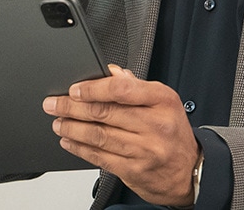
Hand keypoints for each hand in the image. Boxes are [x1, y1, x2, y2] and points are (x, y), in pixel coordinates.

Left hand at [44, 64, 199, 205]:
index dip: (92, 88)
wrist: (189, 170)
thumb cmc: (173, 132)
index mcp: (162, 101)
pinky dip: (80, 148)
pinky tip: (69, 141)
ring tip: (58, 123)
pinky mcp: (135, 170)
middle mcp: (155, 125)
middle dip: (72, 108)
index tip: (73, 90)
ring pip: (99, 136)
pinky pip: (101, 157)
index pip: (121, 90)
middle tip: (54, 104)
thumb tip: (109, 72)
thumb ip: (135, 86)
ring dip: (72, 128)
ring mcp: (145, 150)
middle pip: (104, 112)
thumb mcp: (163, 101)